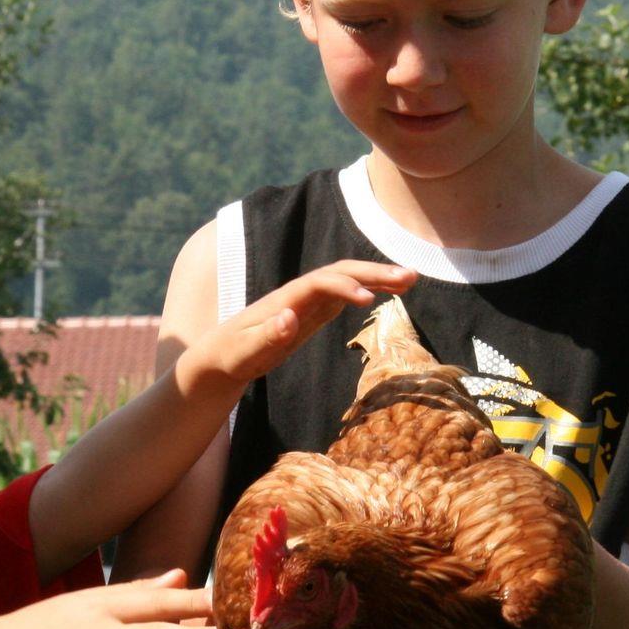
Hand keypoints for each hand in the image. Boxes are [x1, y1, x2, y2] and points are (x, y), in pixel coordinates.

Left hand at [179, 260, 414, 393]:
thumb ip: (266, 337)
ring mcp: (307, 302)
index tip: (368, 299)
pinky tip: (389, 291)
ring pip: (347, 280)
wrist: (218, 357)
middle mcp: (299, 294)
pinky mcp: (312, 313)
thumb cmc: (228, 357)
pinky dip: (368, 289)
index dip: (344, 285)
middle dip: (374, 272)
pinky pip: (344, 295)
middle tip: (410, 276)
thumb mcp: (242, 353)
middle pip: (341, 272)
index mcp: (284, 300)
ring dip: (377, 277)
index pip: (320, 282)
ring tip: (411, 279)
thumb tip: (290, 318)